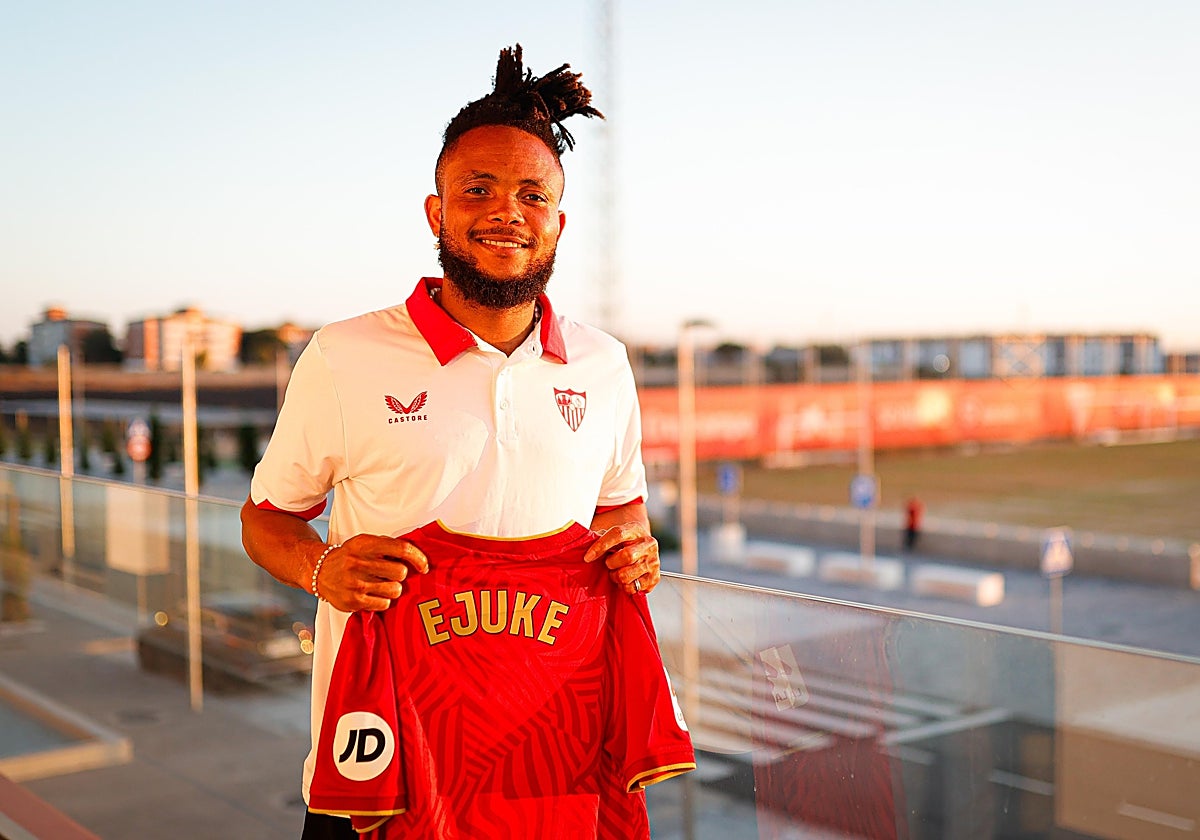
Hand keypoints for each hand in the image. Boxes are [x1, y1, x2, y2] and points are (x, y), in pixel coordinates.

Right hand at [314, 534, 428, 611]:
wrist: (319, 571)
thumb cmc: (349, 557)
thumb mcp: (364, 542)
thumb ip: (387, 545)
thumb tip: (416, 555)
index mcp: (365, 544)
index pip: (402, 549)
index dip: (418, 558)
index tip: (423, 566)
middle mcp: (359, 562)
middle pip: (401, 572)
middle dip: (400, 575)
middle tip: (390, 575)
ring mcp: (356, 583)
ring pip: (395, 590)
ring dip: (393, 589)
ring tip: (381, 585)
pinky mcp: (353, 601)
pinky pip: (384, 604)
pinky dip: (383, 601)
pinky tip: (373, 594)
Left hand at [584, 522, 659, 594]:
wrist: (641, 550)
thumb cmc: (622, 544)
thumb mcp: (612, 535)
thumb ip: (599, 537)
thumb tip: (581, 544)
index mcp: (636, 529)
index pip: (617, 534)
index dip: (600, 546)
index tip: (588, 557)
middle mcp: (648, 544)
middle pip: (626, 556)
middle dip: (611, 563)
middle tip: (608, 564)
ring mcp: (653, 562)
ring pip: (627, 575)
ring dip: (616, 577)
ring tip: (616, 572)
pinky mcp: (655, 578)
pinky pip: (632, 588)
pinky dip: (624, 587)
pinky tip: (625, 580)